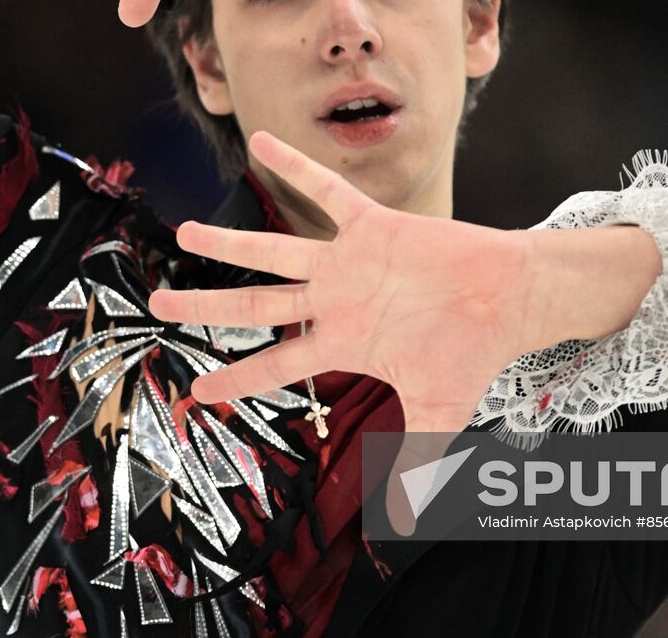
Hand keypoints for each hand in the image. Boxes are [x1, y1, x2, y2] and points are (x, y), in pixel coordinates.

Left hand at [147, 131, 536, 532]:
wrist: (507, 298)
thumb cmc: (472, 350)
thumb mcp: (441, 412)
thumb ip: (418, 460)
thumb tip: (410, 524)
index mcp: (342, 342)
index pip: (277, 366)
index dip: (237, 380)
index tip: (198, 393)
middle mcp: (333, 301)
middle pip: (256, 307)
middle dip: (206, 308)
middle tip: (159, 305)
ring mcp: (347, 263)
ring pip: (275, 251)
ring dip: (230, 244)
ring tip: (185, 232)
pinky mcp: (371, 226)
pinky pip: (325, 191)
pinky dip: (294, 168)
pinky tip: (259, 143)